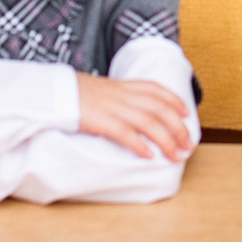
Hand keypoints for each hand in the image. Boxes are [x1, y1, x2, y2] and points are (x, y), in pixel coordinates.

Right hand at [76, 73, 194, 160]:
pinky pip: (125, 134)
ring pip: (149, 123)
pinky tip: (149, 156)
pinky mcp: (101, 121)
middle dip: (178, 128)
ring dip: (166, 140)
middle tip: (188, 144)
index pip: (157, 90)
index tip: (187, 113)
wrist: (53, 92)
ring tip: (176, 155)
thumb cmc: (75, 93)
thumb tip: (132, 109)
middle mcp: (123, 95)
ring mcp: (113, 107)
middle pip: (159, 109)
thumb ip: (119, 96)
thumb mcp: (102, 89)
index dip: (174, 101)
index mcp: (123, 85)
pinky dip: (140, 145)